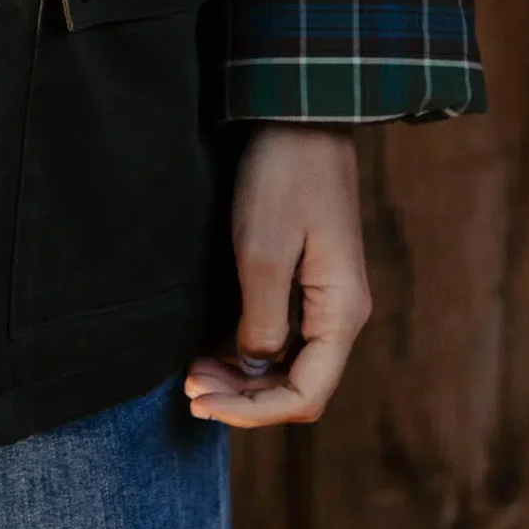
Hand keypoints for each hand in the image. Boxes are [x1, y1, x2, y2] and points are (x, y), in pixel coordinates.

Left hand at [184, 125, 370, 427]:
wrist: (298, 117)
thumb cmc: (284, 178)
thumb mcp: (262, 253)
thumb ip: (260, 320)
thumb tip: (254, 365)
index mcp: (340, 313)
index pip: (306, 394)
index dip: (254, 411)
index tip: (203, 402)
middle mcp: (339, 313)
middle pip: (296, 384)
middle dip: (243, 397)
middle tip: (188, 389)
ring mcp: (324, 297)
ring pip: (287, 363)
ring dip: (241, 377)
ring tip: (193, 375)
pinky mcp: (305, 280)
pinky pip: (280, 334)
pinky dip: (246, 350)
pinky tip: (210, 348)